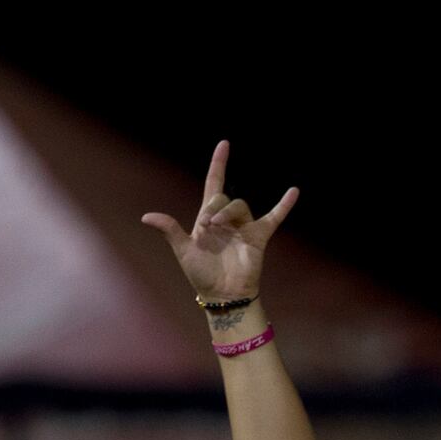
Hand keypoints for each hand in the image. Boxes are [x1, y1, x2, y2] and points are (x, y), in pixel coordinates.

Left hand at [139, 141, 299, 306]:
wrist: (222, 295)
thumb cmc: (202, 275)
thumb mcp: (183, 250)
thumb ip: (169, 230)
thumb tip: (146, 217)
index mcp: (208, 218)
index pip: (214, 183)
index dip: (219, 164)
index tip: (224, 145)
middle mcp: (227, 219)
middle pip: (223, 197)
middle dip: (214, 206)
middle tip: (207, 225)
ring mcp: (244, 227)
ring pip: (240, 206)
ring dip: (228, 212)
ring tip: (217, 226)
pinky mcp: (258, 237)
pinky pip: (274, 218)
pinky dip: (284, 206)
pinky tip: (294, 191)